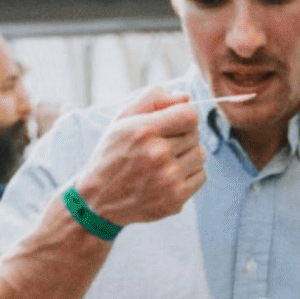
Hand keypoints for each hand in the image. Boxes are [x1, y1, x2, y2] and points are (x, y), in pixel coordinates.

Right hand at [70, 86, 204, 227]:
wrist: (98, 201)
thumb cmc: (112, 155)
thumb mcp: (122, 119)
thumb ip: (152, 99)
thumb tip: (186, 97)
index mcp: (144, 131)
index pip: (190, 114)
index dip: (184, 115)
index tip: (173, 123)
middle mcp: (157, 155)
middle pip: (196, 134)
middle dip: (183, 136)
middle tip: (162, 145)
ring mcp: (168, 179)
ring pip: (200, 155)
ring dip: (188, 155)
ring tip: (166, 161)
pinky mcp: (176, 199)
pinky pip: (201, 176)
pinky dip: (190, 174)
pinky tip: (170, 176)